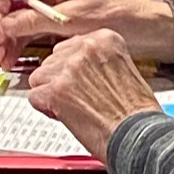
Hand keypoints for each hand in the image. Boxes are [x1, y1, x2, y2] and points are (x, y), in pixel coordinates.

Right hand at [0, 0, 173, 68]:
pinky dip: (18, 43)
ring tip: (2, 61)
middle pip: (8, 6)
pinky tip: (13, 58)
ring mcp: (46, 3)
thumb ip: (36, 21)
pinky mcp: (50, 19)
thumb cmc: (111, 15)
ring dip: (6, 40)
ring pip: (14, 20)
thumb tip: (6, 25)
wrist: (135, 27)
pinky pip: (26, 30)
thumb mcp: (71, 19)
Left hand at [26, 29, 164, 160]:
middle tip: (77, 98)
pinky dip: (46, 109)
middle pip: (51, 60)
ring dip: (50, 94)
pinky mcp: (56, 90)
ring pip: (39, 78)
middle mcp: (86, 48)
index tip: (80, 81)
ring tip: (72, 107)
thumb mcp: (123, 68)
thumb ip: (97, 60)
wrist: (138, 134)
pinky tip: (64, 116)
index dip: (71, 68)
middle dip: (59, 80)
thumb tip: (76, 66)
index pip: (69, 46)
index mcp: (105, 38)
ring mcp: (69, 68)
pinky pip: (34, 97)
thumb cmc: (136, 110)